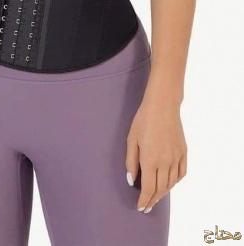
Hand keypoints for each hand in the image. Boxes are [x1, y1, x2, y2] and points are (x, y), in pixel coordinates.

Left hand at [125, 98, 186, 212]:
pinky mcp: (184, 152)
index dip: (144, 200)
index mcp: (150, 160)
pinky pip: (181, 173)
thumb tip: (132, 181)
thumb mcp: (132, 139)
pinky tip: (170, 183)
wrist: (163, 106)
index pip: (148, 189)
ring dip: (163, 193)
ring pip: (171, 183)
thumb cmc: (143, 120)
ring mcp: (176, 157)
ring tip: (156, 197)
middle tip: (147, 207)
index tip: (140, 207)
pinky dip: (175, 181)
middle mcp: (165, 162)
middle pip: (160, 189)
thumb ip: (131, 161)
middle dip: (153, 200)